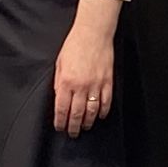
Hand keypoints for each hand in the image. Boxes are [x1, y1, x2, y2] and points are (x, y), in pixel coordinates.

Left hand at [51, 5, 117, 137]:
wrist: (93, 33)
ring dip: (87, 122)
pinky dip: (103, 112)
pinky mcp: (108, 82)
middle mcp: (81, 86)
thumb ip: (59, 83)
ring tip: (84, 126)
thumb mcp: (59, 64)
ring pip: (92, 111)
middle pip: (76, 114)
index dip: (60, 121)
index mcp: (66, 81)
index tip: (60, 127)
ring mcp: (96, 85)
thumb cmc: (74, 45)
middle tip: (72, 133)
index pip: (62, 109)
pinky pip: (106, 102)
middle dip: (73, 127)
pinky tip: (99, 116)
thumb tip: (60, 98)